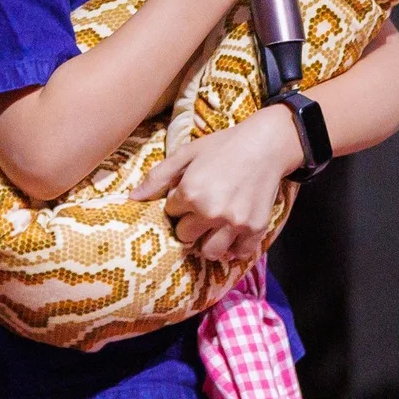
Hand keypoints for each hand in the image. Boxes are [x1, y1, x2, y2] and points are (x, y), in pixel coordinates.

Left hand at [130, 108, 302, 259]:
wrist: (266, 144)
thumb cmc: (223, 146)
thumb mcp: (187, 153)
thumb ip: (158, 176)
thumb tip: (132, 198)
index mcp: (190, 193)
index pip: (171, 213)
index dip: (179, 202)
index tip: (192, 191)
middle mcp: (210, 212)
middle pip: (186, 236)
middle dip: (191, 223)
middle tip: (204, 206)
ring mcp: (234, 223)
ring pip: (210, 252)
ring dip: (209, 241)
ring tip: (215, 226)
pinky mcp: (255, 228)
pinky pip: (240, 254)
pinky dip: (236, 248)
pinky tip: (234, 235)